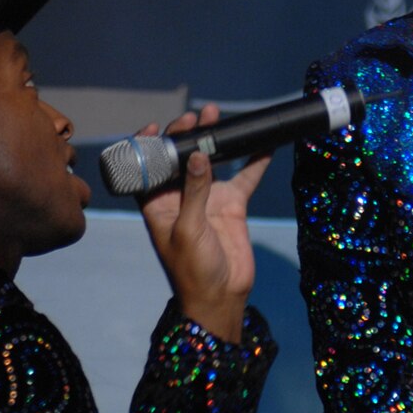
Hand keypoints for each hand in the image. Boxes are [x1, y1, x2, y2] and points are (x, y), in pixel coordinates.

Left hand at [136, 106, 270, 344]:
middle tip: (196, 117)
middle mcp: (180, 197)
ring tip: (217, 116)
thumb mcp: (187, 229)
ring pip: (210, 162)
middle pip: (180, 159)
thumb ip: (194, 191)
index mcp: (157, 204)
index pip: (147, 169)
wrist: (221, 297)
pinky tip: (265, 143)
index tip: (155, 128)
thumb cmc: (191, 269)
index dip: (147, 147)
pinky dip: (254, 161)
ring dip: (214, 140)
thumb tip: (198, 155)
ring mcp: (207, 199)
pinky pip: (244, 177)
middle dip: (185, 135)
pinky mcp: (232, 205)